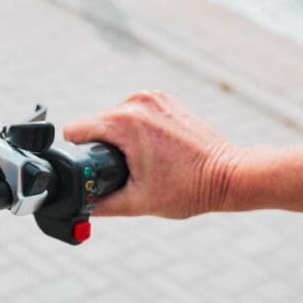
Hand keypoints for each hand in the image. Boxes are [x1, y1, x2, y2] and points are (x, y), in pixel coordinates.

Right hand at [64, 91, 243, 218]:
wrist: (228, 176)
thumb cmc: (189, 188)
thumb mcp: (136, 203)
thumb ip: (99, 204)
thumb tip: (79, 205)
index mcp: (125, 121)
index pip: (75, 131)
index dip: (76, 155)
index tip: (91, 172)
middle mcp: (137, 101)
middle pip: (94, 125)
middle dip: (99, 150)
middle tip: (123, 172)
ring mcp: (153, 97)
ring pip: (112, 119)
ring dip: (116, 141)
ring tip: (139, 163)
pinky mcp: (164, 99)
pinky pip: (133, 114)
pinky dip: (134, 132)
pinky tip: (150, 151)